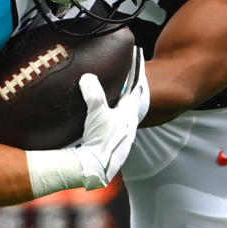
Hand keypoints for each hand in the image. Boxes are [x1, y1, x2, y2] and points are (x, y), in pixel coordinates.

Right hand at [72, 48, 148, 188]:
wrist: (94, 169)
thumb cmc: (99, 140)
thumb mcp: (96, 112)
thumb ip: (93, 92)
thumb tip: (88, 76)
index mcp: (129, 113)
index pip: (137, 88)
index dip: (137, 72)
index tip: (139, 58)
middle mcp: (129, 123)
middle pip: (133, 100)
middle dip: (131, 87)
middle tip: (128, 76)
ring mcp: (122, 135)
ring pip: (125, 113)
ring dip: (121, 103)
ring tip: (115, 95)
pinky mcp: (114, 143)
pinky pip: (117, 124)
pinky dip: (113, 115)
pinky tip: (106, 118)